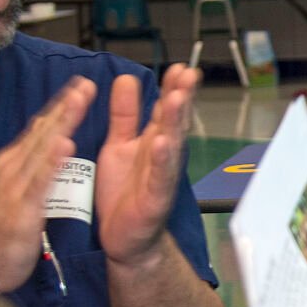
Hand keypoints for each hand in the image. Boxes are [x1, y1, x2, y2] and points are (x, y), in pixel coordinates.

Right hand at [0, 78, 94, 294]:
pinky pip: (38, 181)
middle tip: (86, 83)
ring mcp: (14, 187)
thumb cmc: (0, 231)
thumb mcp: (17, 191)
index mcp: (13, 163)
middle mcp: (12, 168)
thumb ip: (32, 167)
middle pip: (43, 131)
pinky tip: (65, 145)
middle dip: (65, 105)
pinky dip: (51, 161)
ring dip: (61, 123)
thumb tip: (48, 140)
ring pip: (42, 148)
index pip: (41, 128)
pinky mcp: (20, 209)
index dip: (61, 105)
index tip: (81, 84)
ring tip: (79, 100)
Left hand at [97, 65, 198, 265]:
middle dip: (181, 98)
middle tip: (187, 74)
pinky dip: (161, 159)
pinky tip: (162, 142)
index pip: (165, 109)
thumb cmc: (123, 193)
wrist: (123, 239)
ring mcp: (161, 176)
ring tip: (177, 98)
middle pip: (174, 122)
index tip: (179, 67)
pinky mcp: (154, 198)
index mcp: (152, 141)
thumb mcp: (118, 145)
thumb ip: (124, 114)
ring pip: (171, 144)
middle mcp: (161, 156)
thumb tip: (127, 80)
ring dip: (175, 122)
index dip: (173, 88)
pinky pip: (159, 176)